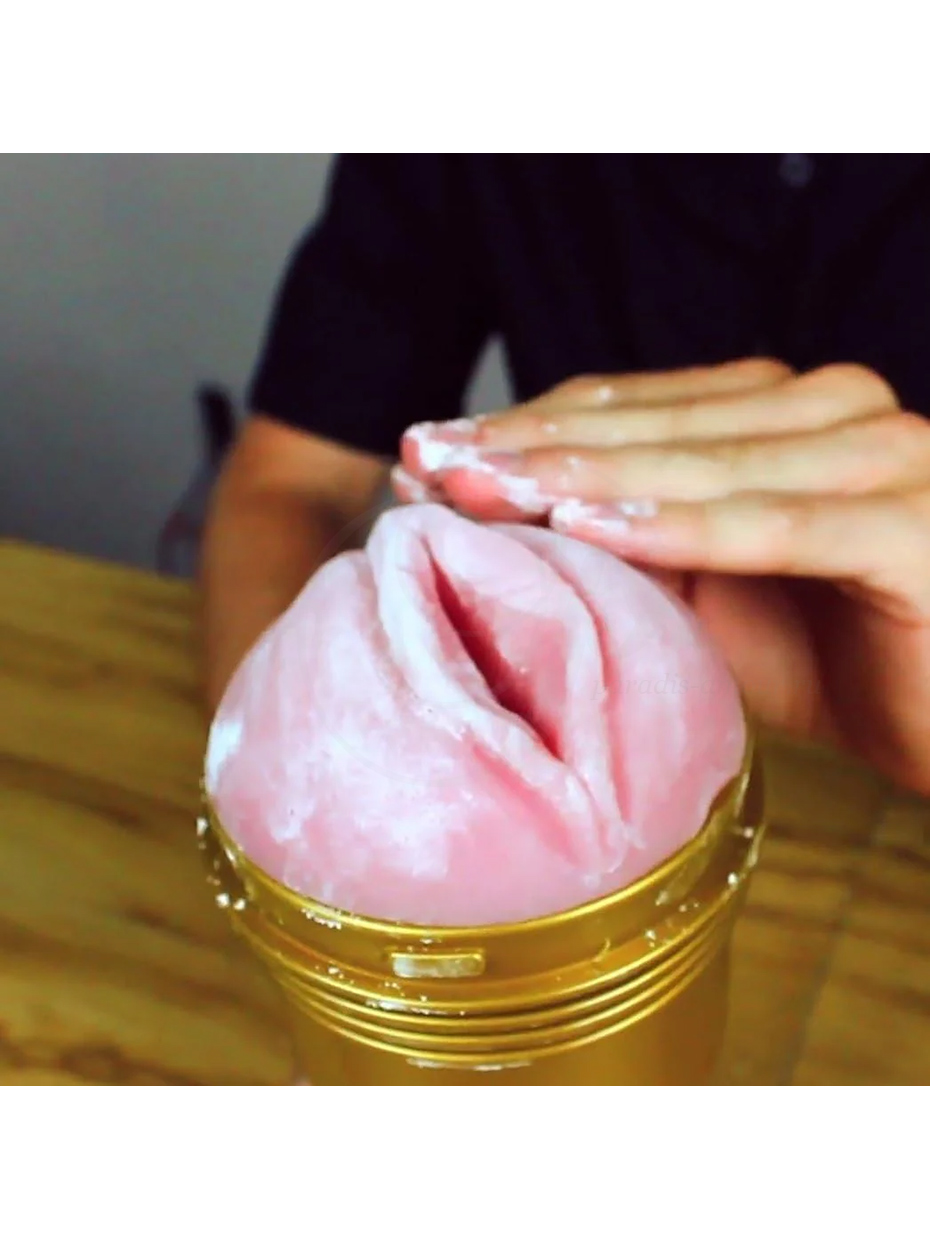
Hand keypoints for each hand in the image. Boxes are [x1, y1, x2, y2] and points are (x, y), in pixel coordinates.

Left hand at [396, 359, 929, 792]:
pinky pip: (772, 526)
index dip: (523, 427)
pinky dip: (681, 529)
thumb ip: (632, 548)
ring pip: (701, 464)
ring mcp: (879, 456)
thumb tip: (502, 516)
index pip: (630, 408)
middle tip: (426, 461)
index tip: (425, 449)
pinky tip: (588, 531)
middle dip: (528, 446)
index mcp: (782, 411)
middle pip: (653, 425)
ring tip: (480, 490)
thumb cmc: (835, 659)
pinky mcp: (906, 526)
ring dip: (582, 478)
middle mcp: (833, 410)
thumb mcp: (708, 600)